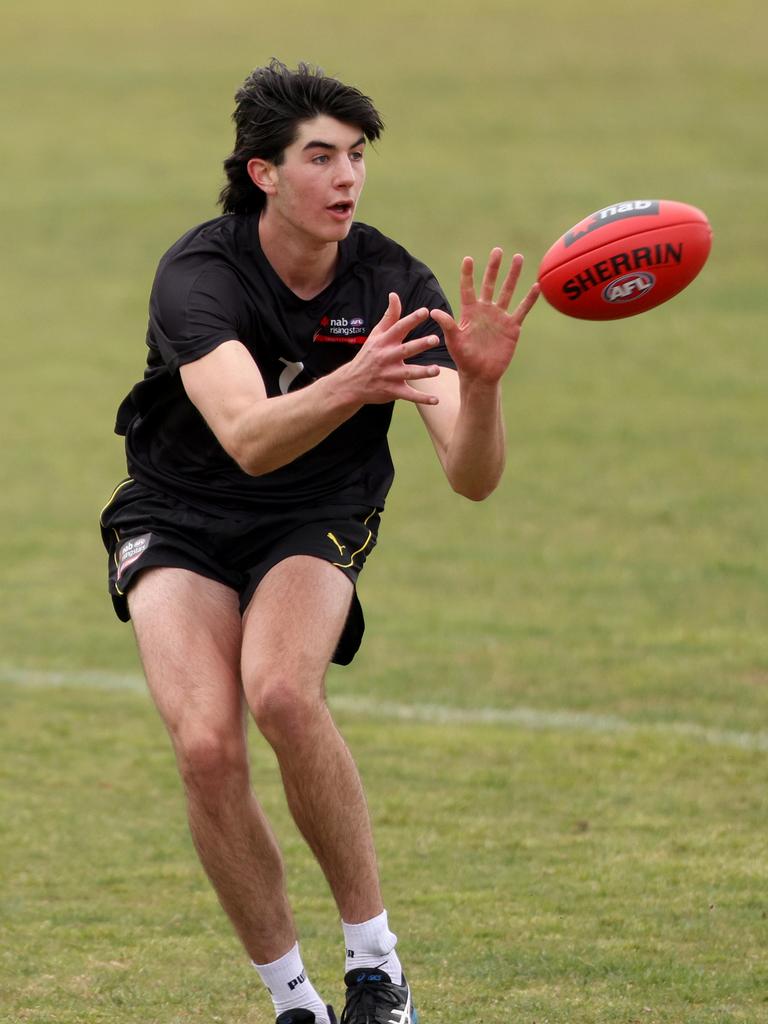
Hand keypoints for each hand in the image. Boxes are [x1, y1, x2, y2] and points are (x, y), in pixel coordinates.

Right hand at [338, 292, 440, 405]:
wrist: (352, 383)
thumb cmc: (368, 355)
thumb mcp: (376, 334)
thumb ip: (389, 316)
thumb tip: (395, 294)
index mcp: (385, 342)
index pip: (399, 328)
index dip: (412, 319)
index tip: (425, 311)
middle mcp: (387, 357)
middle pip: (406, 350)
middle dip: (420, 344)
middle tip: (435, 339)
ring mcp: (390, 375)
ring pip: (409, 373)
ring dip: (423, 372)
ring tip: (437, 370)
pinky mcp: (392, 391)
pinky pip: (409, 395)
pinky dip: (422, 398)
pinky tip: (436, 399)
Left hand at [431, 249, 539, 384]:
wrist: (481, 374)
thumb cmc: (464, 358)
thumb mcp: (454, 341)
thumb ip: (447, 325)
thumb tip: (433, 312)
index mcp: (470, 312)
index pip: (468, 288)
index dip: (468, 274)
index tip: (468, 259)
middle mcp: (485, 311)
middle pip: (490, 284)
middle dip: (494, 267)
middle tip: (498, 250)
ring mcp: (500, 317)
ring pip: (507, 291)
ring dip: (513, 275)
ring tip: (519, 257)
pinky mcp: (512, 327)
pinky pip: (522, 309)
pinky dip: (529, 299)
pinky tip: (536, 286)